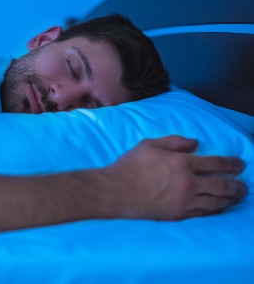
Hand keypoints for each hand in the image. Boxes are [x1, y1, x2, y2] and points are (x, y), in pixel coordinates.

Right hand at [105, 136, 247, 219]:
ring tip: (237, 197)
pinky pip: (204, 213)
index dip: (232, 164)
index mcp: (182, 162)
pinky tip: (219, 208)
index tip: (240, 165)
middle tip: (244, 186)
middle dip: (237, 185)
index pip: (215, 163)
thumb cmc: (130, 166)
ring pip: (216, 202)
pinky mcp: (178, 214)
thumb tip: (195, 143)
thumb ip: (175, 142)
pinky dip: (215, 210)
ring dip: (230, 199)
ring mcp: (184, 201)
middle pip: (221, 185)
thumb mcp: (150, 144)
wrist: (116, 191)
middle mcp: (188, 183)